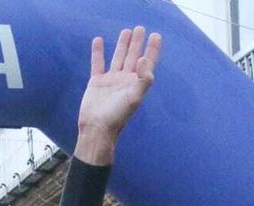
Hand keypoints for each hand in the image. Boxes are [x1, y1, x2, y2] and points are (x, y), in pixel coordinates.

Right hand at [75, 28, 162, 163]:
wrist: (97, 128)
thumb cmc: (117, 116)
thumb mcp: (134, 98)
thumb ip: (143, 80)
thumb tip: (143, 59)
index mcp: (136, 83)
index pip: (147, 63)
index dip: (152, 50)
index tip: (156, 35)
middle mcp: (125, 80)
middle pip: (133, 57)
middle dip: (137, 43)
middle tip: (140, 28)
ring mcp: (111, 81)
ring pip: (118, 58)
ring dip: (122, 45)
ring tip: (126, 31)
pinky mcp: (97, 82)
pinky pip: (98, 63)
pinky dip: (98, 52)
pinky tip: (99, 41)